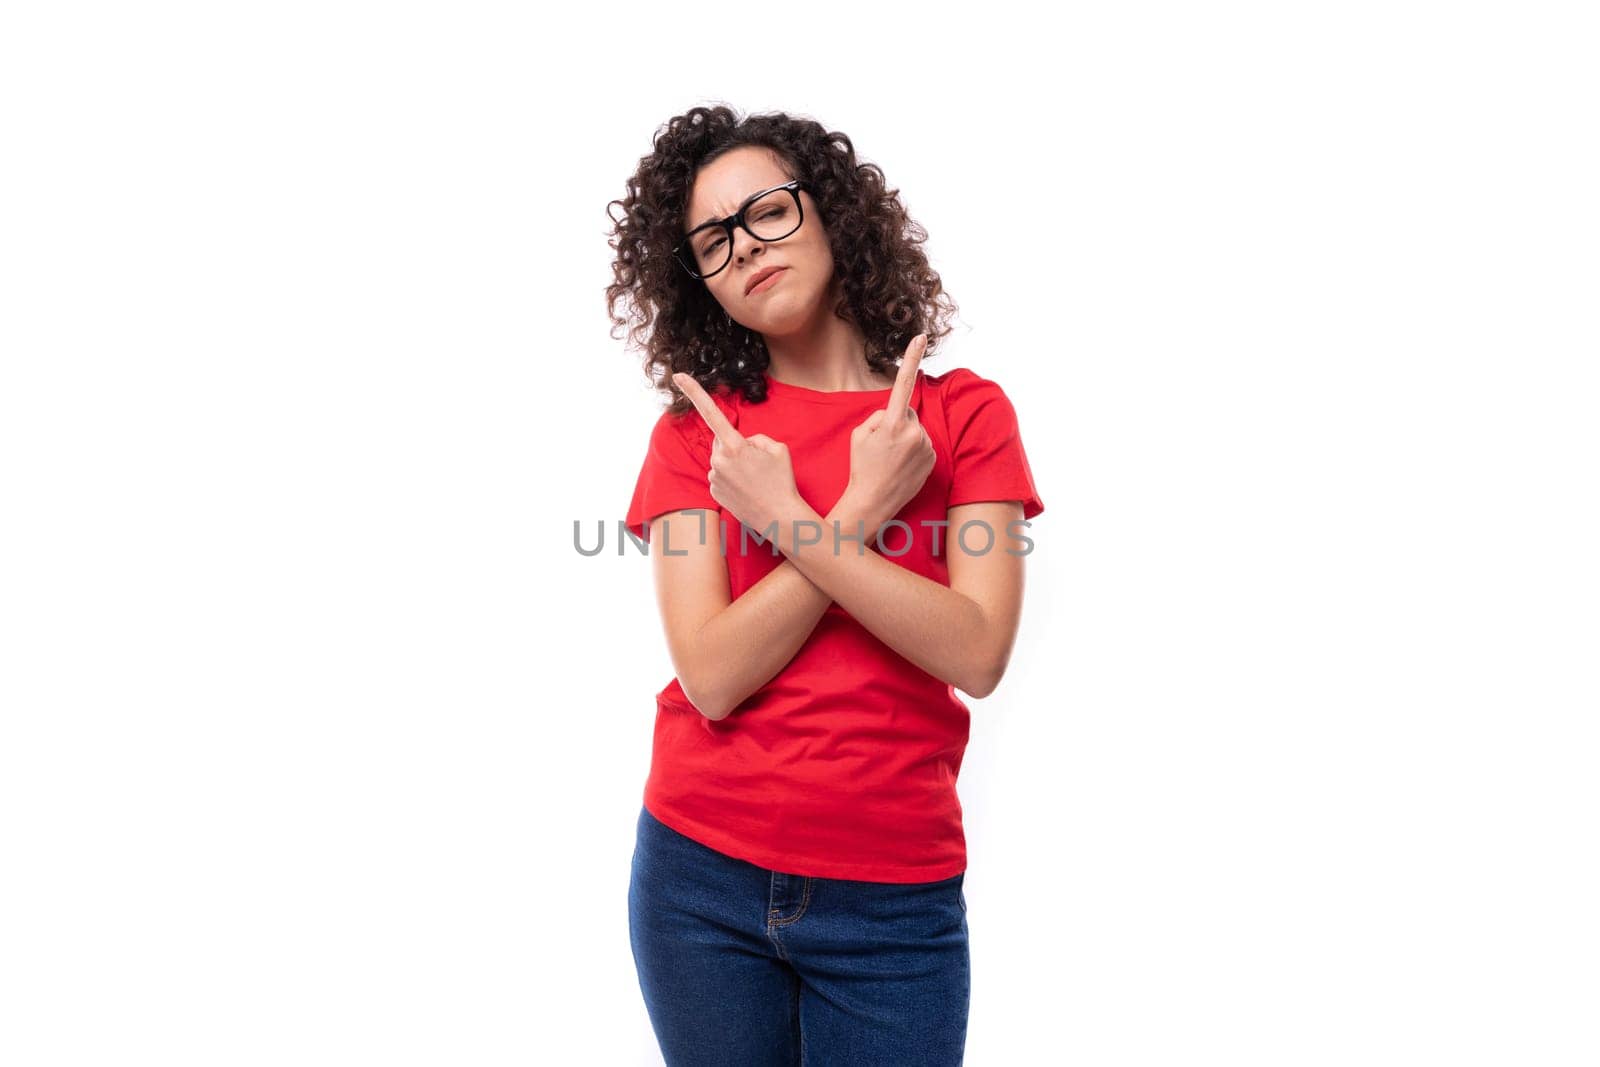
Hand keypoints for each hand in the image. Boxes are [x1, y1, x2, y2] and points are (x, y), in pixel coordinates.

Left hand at [672, 371, 801, 535]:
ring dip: (735, 464)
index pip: (711, 412)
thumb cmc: (782, 482)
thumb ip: (755, 438)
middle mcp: (718, 461)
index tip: (679, 376)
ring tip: (755, 480)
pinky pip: (720, 476)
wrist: (779, 519)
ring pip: (721, 460)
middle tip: (758, 463)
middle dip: (736, 445)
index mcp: (734, 446)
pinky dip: (732, 479)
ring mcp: (714, 478)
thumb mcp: (778, 448)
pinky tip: (747, 490)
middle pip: (722, 440)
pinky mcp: (713, 493)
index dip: (694, 391)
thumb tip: (741, 443)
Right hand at [844, 334, 935, 529]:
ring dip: (905, 439)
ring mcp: (926, 447)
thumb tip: (894, 413)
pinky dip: (913, 452)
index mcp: (892, 423)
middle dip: (896, 422)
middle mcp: (914, 433)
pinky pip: (923, 445)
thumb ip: (878, 416)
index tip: (920, 337)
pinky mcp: (933, 460)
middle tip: (881, 446)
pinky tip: (900, 467)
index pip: (903, 383)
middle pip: (907, 413)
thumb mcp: (860, 435)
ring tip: (890, 460)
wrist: (872, 503)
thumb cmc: (861, 468)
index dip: (911, 357)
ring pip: (916, 430)